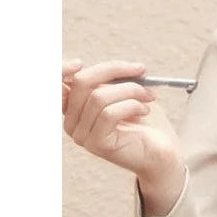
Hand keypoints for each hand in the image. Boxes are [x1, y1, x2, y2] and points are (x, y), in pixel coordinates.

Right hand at [62, 58, 182, 179]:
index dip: (60, 71)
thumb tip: (117, 66)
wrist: (162, 153)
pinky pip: (109, 114)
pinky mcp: (97, 144)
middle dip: (114, 71)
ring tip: (149, 95)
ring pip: (98, 97)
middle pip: (81, 83)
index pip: (55, 84)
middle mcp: (71, 123)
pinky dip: (132, 105)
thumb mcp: (125, 93)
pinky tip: (145, 110)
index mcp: (73, 109)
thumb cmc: (145, 121)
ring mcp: (82, 136)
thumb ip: (111, 79)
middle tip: (141, 71)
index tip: (79, 63)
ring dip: (130, 90)